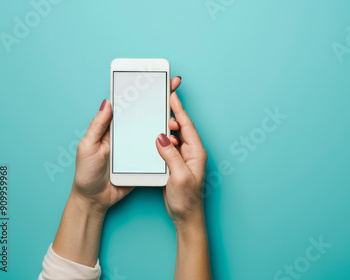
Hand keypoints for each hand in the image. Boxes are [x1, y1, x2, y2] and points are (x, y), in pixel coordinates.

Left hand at [72, 77, 182, 212]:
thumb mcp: (88, 146)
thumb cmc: (86, 173)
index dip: (142, 91)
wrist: (95, 199)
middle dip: (162, 102)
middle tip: (173, 91)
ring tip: (175, 123)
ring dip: (168, 125)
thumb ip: (98, 125)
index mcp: (114, 127)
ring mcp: (138, 147)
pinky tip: (174, 141)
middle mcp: (128, 134)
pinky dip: (168, 145)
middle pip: (147, 114)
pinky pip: (158, 151)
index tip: (156, 79)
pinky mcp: (145, 162)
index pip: (130, 104)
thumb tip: (108, 101)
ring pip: (156, 132)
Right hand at [155, 83, 207, 229]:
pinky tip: (153, 137)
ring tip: (156, 118)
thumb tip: (161, 137)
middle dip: (171, 115)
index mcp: (196, 152)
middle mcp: (191, 153)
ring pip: (174, 137)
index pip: (187, 126)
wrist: (186, 216)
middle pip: (181, 128)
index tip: (173, 95)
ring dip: (165, 128)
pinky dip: (161, 140)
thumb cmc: (187, 199)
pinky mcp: (175, 164)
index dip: (179, 110)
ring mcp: (183, 158)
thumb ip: (171, 156)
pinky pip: (168, 147)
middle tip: (161, 103)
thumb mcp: (179, 176)